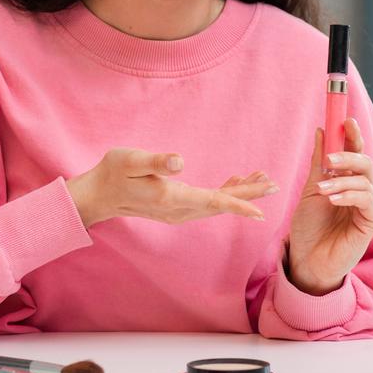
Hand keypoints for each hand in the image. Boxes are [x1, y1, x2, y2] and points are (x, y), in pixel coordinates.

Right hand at [66, 148, 278, 227]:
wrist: (98, 195)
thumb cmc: (112, 172)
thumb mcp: (130, 160)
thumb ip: (155, 161)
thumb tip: (180, 161)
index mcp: (171, 198)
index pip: (212, 201)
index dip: (238, 204)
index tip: (261, 210)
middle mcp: (178, 210)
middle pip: (220, 203)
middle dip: (248, 194)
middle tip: (274, 184)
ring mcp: (177, 211)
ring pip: (216, 204)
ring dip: (238, 193)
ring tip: (261, 180)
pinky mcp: (175, 207)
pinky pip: (207, 202)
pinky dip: (224, 193)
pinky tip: (234, 182)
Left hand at [286, 119, 372, 294]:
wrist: (307, 259)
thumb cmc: (309, 227)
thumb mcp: (310, 189)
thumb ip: (319, 163)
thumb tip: (322, 132)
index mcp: (348, 181)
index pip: (355, 153)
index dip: (353, 135)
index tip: (345, 120)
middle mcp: (362, 191)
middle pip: (365, 163)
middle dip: (348, 155)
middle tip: (328, 159)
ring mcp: (369, 207)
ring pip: (365, 180)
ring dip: (341, 180)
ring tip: (321, 189)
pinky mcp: (371, 223)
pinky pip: (367, 201)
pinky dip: (349, 195)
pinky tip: (333, 199)